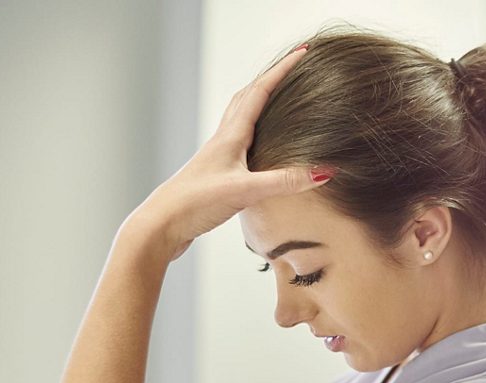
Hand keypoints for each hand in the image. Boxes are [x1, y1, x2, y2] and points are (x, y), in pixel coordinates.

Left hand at [119, 43, 330, 262]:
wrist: (161, 225)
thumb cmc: (195, 203)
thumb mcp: (245, 191)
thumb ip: (285, 181)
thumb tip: (324, 172)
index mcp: (230, 136)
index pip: (260, 93)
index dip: (282, 71)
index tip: (302, 53)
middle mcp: (222, 140)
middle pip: (247, 98)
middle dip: (271, 79)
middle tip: (292, 67)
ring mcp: (218, 156)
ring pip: (240, 117)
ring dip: (259, 100)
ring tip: (278, 96)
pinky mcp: (217, 173)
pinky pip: (239, 140)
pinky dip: (253, 129)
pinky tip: (259, 143)